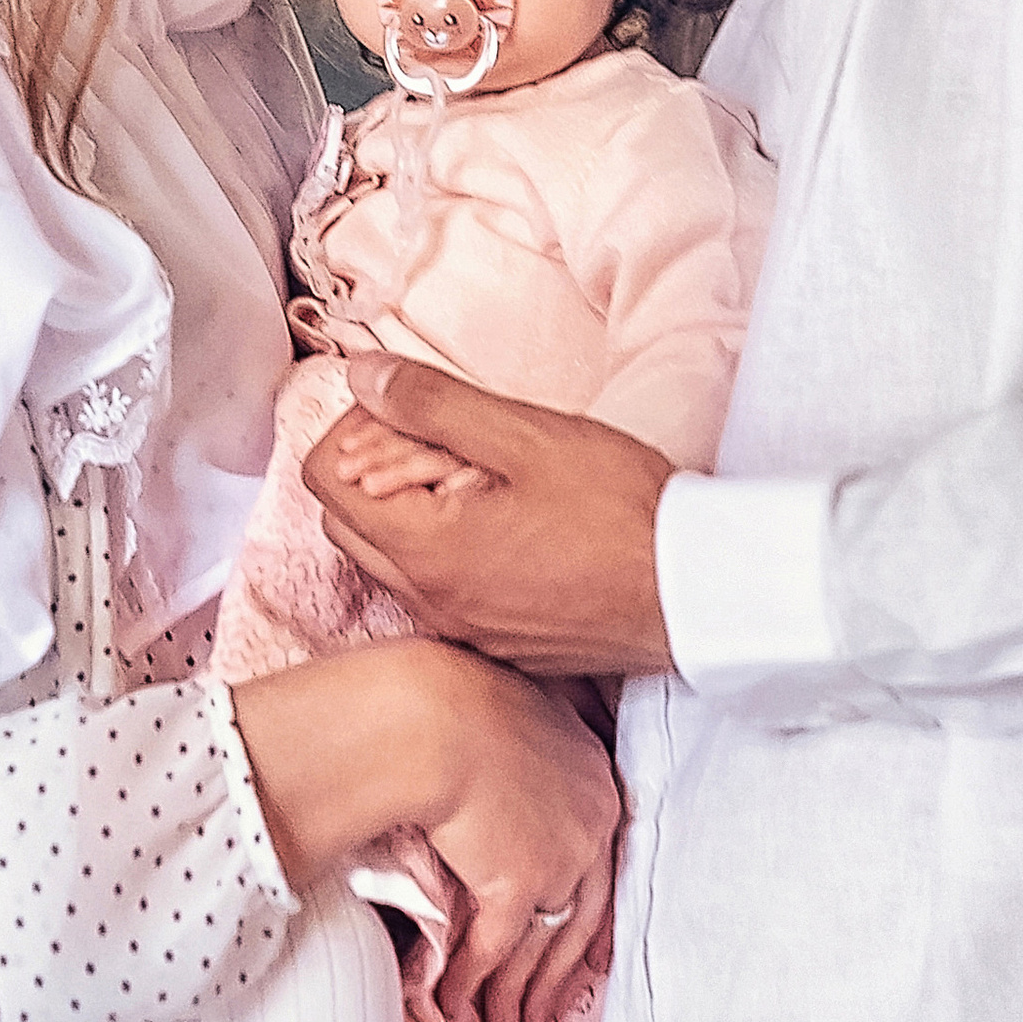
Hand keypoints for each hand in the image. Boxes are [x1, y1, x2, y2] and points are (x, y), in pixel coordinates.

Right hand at [228, 636, 617, 1021]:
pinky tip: (456, 1001)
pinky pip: (497, 948)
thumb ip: (528, 745)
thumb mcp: (516, 709)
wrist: (433, 716)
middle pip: (582, 914)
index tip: (590, 954)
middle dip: (557, 970)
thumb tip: (502, 769)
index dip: (593, 914)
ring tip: (500, 1020)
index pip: (604, 860)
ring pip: (543, 941)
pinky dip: (474, 979)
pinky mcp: (519, 885)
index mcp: (595, 773)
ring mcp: (562, 855)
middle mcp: (591, 819)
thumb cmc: (455, 696)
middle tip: (541, 1008)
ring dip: (518, 989)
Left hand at [305, 354, 677, 679]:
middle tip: (442, 435)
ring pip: (391, 561)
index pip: (325, 479)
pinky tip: (508, 523)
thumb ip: (432, 402)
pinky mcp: (500, 646)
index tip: (411, 409)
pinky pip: (438, 593)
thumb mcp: (526, 435)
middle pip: (347, 523)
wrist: (698, 593)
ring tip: (480, 476)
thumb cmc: (621, 513)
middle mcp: (432, 603)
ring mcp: (465, 631)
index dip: (354, 428)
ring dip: (409, 511)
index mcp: (427, 551)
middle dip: (373, 468)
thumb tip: (360, 375)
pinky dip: (446, 551)